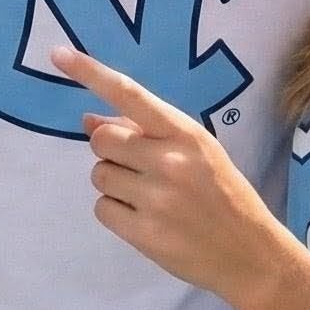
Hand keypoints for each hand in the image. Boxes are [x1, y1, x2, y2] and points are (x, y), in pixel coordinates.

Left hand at [51, 46, 292, 306]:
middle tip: (136, 166)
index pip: (129, 94)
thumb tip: (88, 118)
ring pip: (99, 175)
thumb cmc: (222, 193)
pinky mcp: (145, 234)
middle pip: (101, 140)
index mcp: (184, 133)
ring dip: (114, 182)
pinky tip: (144, 218)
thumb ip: (145, 131)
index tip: (57, 54)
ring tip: (147, 195)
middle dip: (109, 150)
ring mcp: (156, 199)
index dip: (90, 73)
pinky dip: (115, 212)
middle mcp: (168, 161)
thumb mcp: (195, 150)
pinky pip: (102, 209)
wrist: (252, 254)